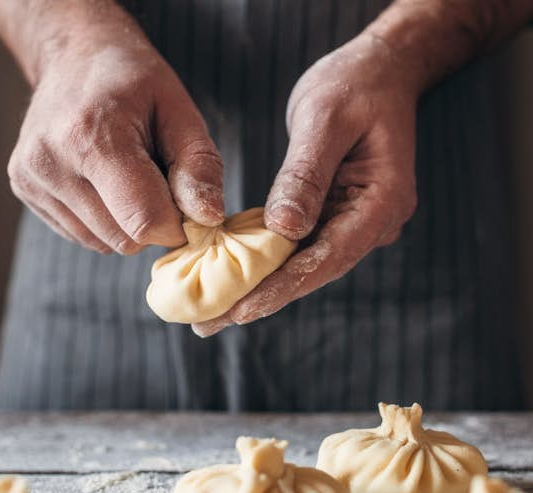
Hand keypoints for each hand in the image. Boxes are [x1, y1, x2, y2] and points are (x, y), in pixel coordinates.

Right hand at [8, 12, 222, 253]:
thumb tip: (208, 218)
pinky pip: (85, 237)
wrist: (73, 56)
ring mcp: (33, 181)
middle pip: (126, 239)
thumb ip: (199, 165)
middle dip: (154, 221)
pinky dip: (106, 221)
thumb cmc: (132, 81)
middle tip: (156, 179)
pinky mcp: (25, 192)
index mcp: (92, 137)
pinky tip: (103, 183)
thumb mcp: (179, 109)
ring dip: (129, 223)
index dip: (178, 225)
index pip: (145, 221)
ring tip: (126, 177)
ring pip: (106, 244)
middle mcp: (52, 164)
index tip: (185, 202)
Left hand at [193, 33, 416, 335]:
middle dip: (260, 298)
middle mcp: (371, 223)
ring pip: (302, 265)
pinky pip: (298, 245)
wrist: (379, 72)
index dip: (281, 287)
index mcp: (381, 202)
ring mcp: (354, 222)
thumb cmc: (355, 85)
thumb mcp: (325, 118)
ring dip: (258, 287)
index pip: (327, 257)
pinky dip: (264, 261)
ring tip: (211, 311)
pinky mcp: (335, 216)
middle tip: (208, 323)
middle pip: (312, 272)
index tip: (239, 309)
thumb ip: (305, 175)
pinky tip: (229, 275)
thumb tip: (283, 229)